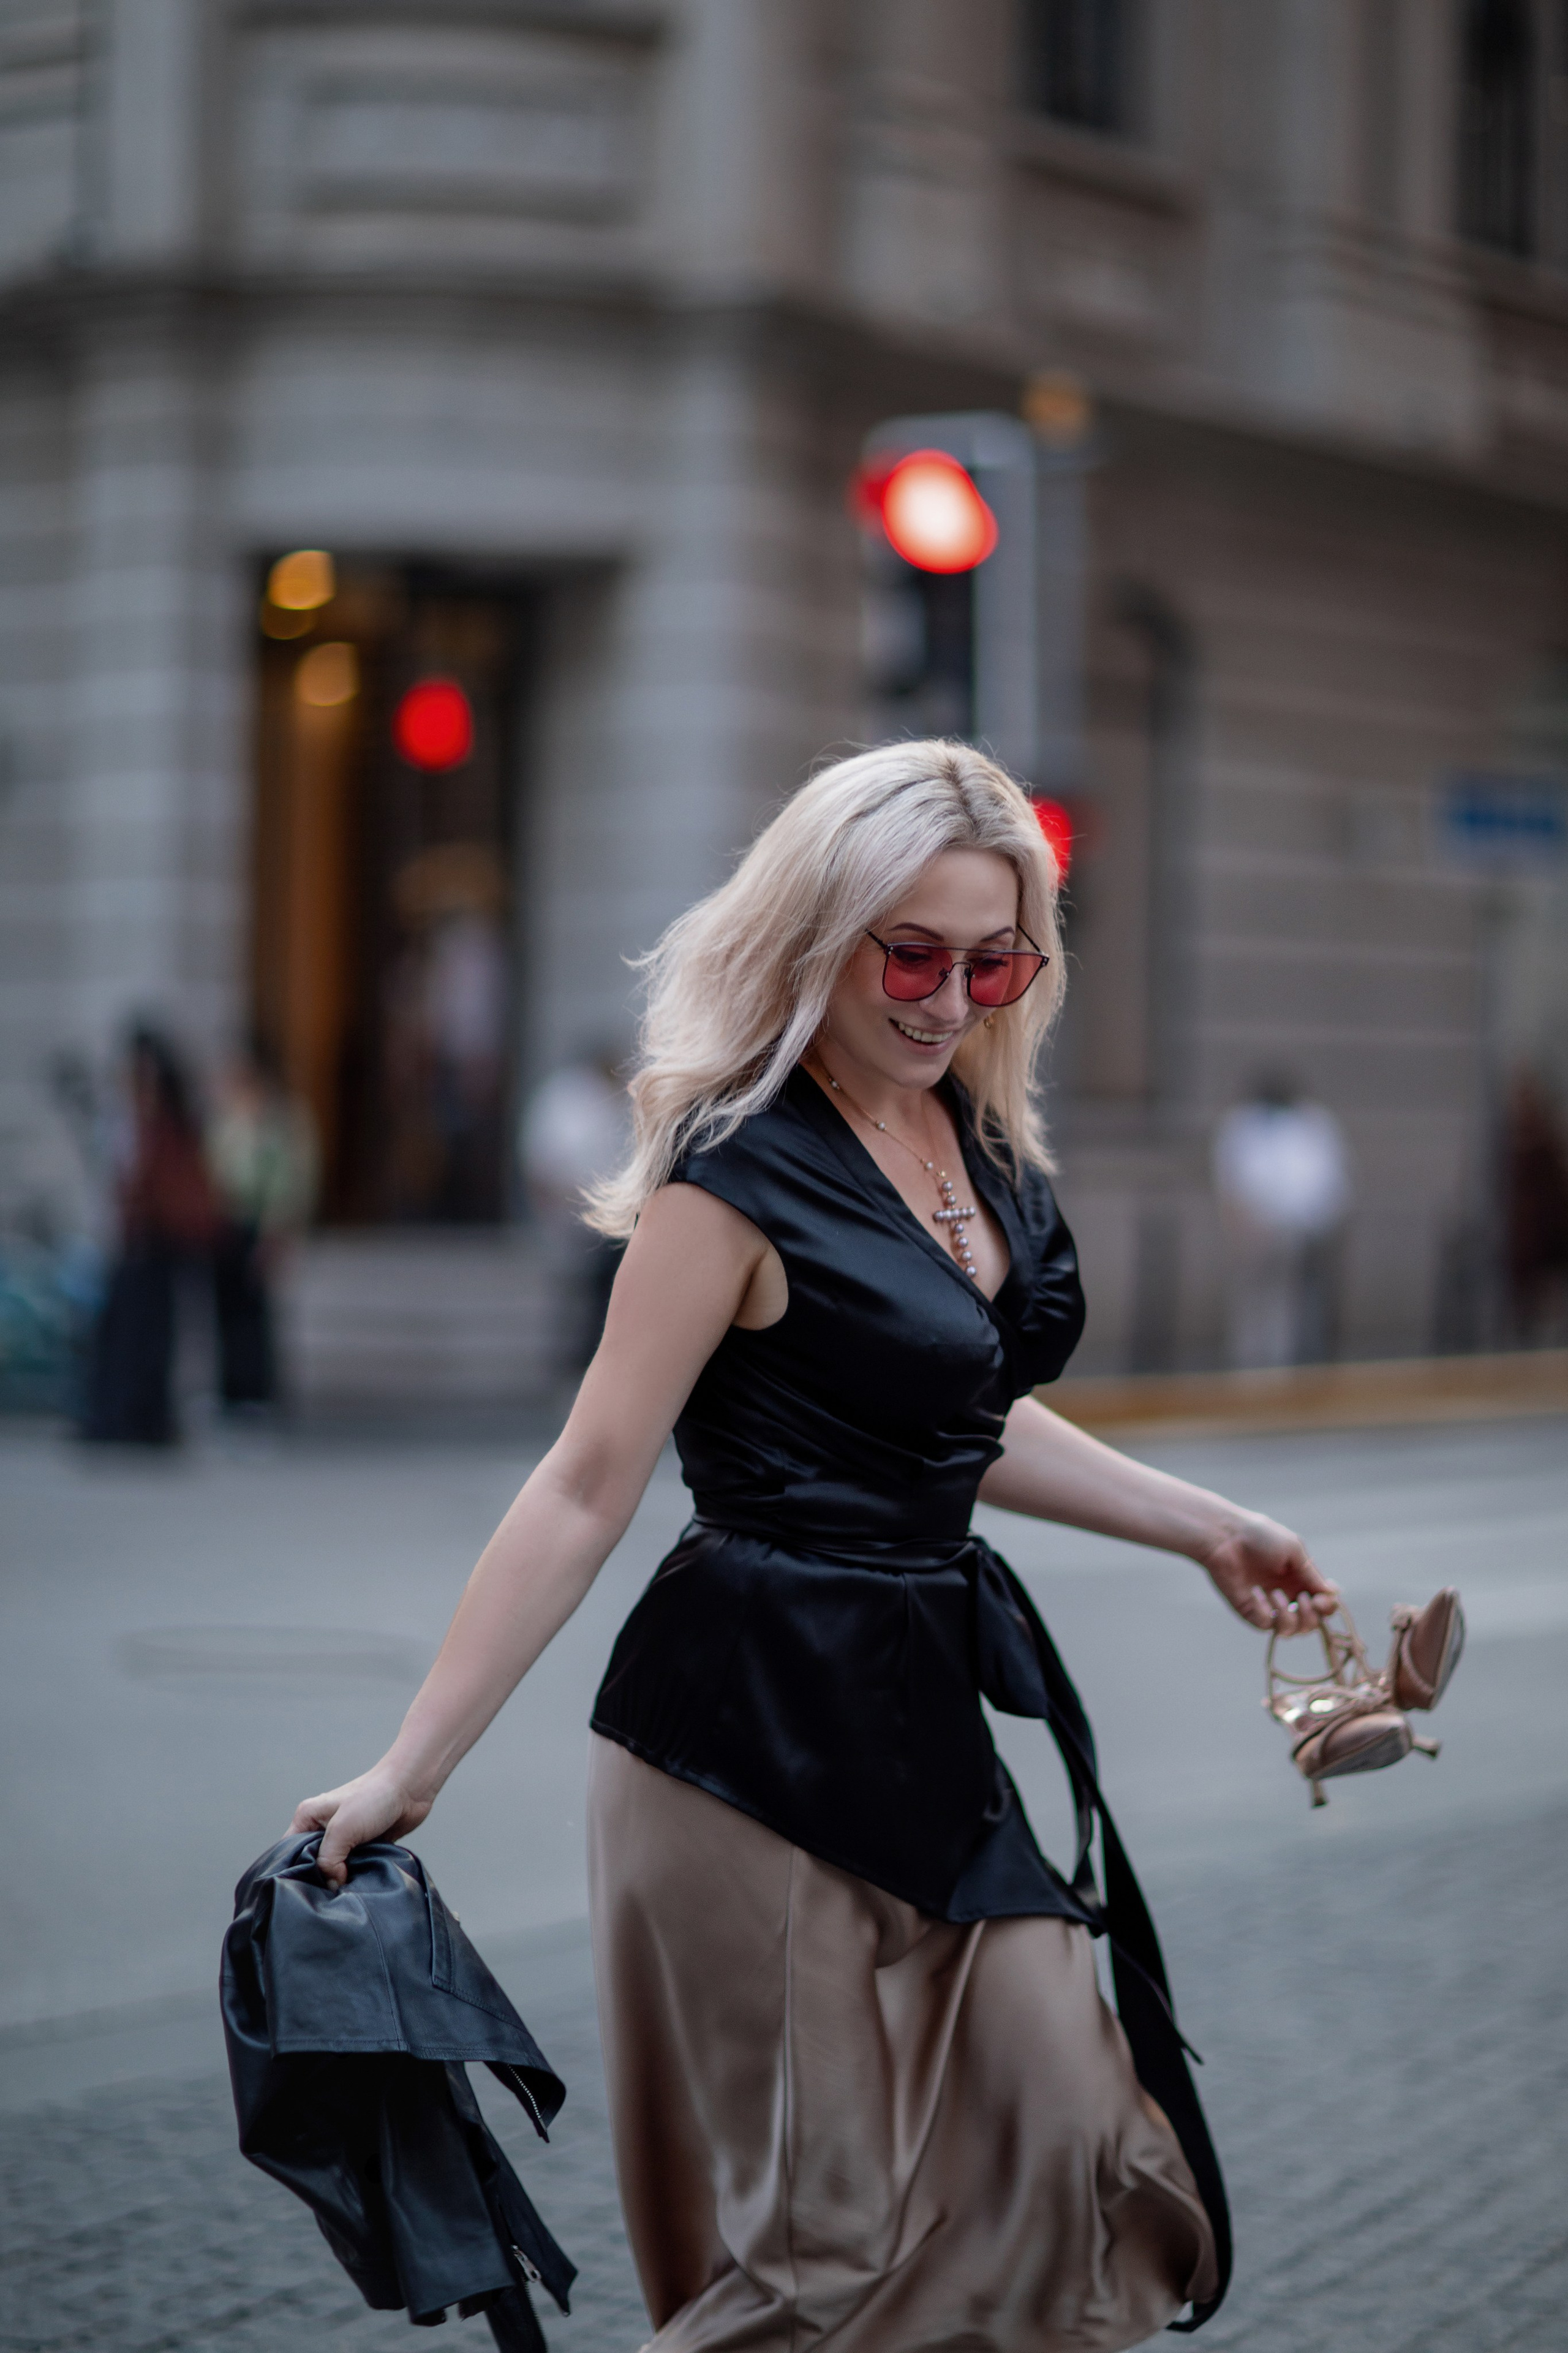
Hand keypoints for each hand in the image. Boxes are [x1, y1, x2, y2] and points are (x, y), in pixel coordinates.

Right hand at [290, 1770, 431, 1887]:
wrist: (410, 1788)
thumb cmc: (373, 1797)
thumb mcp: (342, 1829)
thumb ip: (328, 1860)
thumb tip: (331, 1884)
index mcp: (308, 1818)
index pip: (288, 1852)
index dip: (294, 1872)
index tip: (303, 1892)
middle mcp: (322, 1829)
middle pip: (312, 1864)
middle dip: (321, 1879)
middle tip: (328, 1895)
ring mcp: (343, 1838)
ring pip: (334, 1868)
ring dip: (341, 1879)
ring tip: (346, 1891)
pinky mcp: (362, 1846)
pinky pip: (353, 1868)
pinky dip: (357, 1876)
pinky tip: (361, 1884)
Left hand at [1197, 1510, 1338, 1635]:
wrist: (1225, 1536)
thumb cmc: (1259, 1536)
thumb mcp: (1293, 1550)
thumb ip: (1311, 1574)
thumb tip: (1333, 1594)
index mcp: (1301, 1579)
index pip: (1323, 1605)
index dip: (1327, 1607)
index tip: (1321, 1599)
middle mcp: (1287, 1594)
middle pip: (1311, 1624)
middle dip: (1312, 1617)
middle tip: (1304, 1599)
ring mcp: (1268, 1604)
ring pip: (1291, 1631)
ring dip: (1289, 1617)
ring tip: (1275, 1594)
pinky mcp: (1249, 1610)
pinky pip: (1265, 1625)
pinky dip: (1265, 1612)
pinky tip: (1256, 1593)